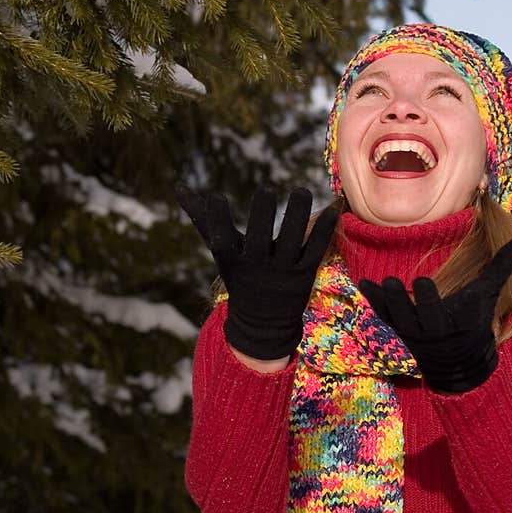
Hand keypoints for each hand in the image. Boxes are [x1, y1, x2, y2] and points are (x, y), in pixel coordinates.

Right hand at [175, 182, 337, 359]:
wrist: (263, 324)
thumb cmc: (239, 277)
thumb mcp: (221, 253)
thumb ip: (204, 219)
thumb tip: (179, 188)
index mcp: (234, 263)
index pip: (222, 241)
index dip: (217, 220)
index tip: (217, 197)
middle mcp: (257, 268)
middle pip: (260, 240)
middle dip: (262, 215)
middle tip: (265, 190)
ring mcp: (283, 273)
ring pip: (292, 242)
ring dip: (298, 216)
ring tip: (301, 191)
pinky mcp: (305, 275)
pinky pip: (316, 251)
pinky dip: (324, 232)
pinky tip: (332, 212)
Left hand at [357, 238, 511, 393]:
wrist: (459, 363)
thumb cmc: (473, 321)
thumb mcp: (487, 296)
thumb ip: (500, 268)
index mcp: (457, 325)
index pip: (448, 313)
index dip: (436, 300)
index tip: (428, 283)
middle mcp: (432, 335)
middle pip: (418, 319)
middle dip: (409, 303)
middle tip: (393, 282)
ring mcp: (412, 339)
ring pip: (396, 322)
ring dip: (384, 304)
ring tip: (373, 283)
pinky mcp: (397, 339)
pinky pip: (382, 323)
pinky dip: (372, 307)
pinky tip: (364, 287)